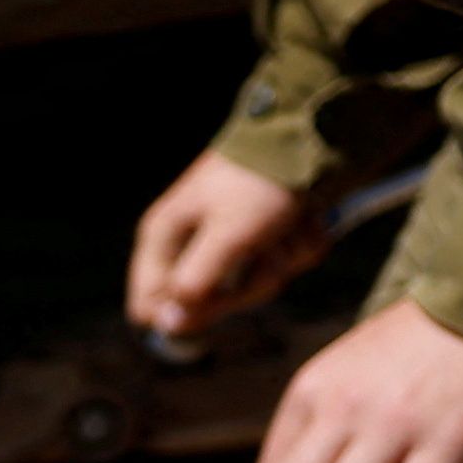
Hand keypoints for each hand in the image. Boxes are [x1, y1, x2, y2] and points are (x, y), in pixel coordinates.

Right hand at [122, 151, 325, 352]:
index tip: (217, 299)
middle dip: (249, 282)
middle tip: (263, 249)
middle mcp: (193, 242)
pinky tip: (305, 217)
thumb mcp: (226, 238)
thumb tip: (164, 326)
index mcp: (165, 238)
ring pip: (256, 283)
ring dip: (282, 259)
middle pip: (211, 303)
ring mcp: (232, 239)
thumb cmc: (259, 184)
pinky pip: (284, 261)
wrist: (313, 136)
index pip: (149, 306)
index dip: (183, 314)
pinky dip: (302, 243)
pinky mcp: (266, 233)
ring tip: (289, 224)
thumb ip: (193, 285)